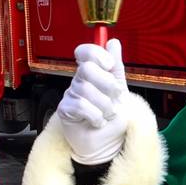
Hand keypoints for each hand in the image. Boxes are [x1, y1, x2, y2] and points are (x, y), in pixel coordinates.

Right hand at [57, 39, 130, 164]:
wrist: (109, 142)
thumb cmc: (113, 117)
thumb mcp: (120, 89)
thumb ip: (116, 67)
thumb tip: (113, 42)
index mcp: (92, 73)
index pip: (85, 52)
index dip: (96, 54)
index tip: (110, 65)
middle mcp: (79, 81)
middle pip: (86, 69)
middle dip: (107, 84)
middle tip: (115, 97)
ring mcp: (70, 95)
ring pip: (86, 90)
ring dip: (105, 106)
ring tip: (108, 115)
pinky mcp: (65, 110)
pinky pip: (80, 106)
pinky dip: (96, 116)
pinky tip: (98, 122)